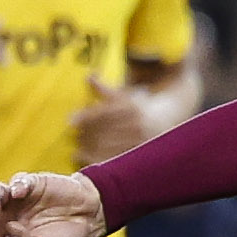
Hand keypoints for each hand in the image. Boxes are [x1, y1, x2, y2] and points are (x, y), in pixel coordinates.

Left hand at [72, 73, 187, 160]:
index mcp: (131, 107)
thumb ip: (104, 89)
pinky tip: (85, 158)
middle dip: (84, 134)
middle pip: (103, 130)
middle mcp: (136, 124)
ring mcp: (139, 140)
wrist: (166, 121)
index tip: (70, 121)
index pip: (103, 112)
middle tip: (72, 137)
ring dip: (88, 148)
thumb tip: (89, 76)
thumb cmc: (137, 108)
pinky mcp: (139, 155)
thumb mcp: (123, 97)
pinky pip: (113, 159)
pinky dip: (96, 159)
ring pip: (106, 146)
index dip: (84, 116)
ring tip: (77, 149)